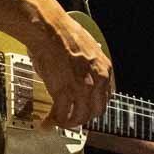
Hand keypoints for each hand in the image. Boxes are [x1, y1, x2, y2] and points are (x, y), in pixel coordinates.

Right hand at [31, 10, 114, 129]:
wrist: (49, 30)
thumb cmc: (63, 34)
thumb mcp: (87, 49)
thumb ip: (89, 64)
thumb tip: (82, 69)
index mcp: (104, 69)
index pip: (106, 97)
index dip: (94, 106)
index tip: (86, 108)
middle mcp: (97, 80)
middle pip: (96, 111)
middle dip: (83, 117)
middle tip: (72, 119)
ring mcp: (81, 88)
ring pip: (80, 117)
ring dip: (68, 123)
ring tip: (58, 123)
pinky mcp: (64, 92)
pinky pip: (62, 115)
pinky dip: (54, 122)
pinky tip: (47, 123)